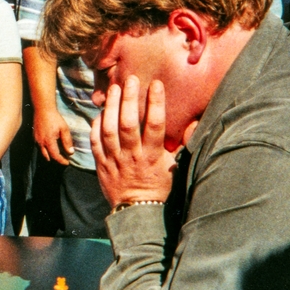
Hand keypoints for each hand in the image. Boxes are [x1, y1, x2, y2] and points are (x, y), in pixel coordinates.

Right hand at [33, 106, 73, 164]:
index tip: (67, 162)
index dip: (62, 161)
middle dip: (55, 159)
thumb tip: (70, 152)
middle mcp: (41, 143)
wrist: (43, 109)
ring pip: (42, 153)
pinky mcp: (34, 137)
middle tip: (63, 158)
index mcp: (49, 141)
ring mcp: (36, 140)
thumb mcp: (64, 129)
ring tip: (57, 152)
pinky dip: (45, 150)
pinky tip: (50, 145)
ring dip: (49, 155)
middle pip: (48, 157)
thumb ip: (67, 141)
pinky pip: (39, 147)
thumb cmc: (55, 118)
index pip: (55, 156)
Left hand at [90, 75, 174, 206]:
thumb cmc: (158, 187)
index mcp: (152, 155)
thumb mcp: (175, 167)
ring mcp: (114, 159)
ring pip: (109, 130)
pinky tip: (100, 112)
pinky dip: (96, 126)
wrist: (136, 210)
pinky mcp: (101, 164)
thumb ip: (183, 146)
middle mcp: (132, 155)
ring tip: (114, 89)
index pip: (155, 124)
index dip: (155, 102)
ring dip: (110, 107)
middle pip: (128, 123)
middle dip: (128, 99)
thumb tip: (194, 124)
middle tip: (130, 80)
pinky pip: (95, 142)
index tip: (156, 84)